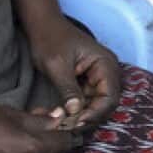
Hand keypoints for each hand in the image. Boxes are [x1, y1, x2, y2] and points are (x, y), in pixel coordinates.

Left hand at [25, 17, 119, 132]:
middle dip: (88, 116)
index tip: (75, 123)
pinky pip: (86, 99)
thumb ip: (68, 89)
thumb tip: (75, 112)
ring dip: (80, 114)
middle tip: (66, 126)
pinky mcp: (87, 80)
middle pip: (106, 102)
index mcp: (105, 64)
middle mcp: (107, 71)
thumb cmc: (50, 40)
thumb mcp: (57, 66)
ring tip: (60, 122)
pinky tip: (59, 114)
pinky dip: (74, 108)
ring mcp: (98, 76)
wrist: (42, 26)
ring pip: (95, 104)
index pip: (110, 96)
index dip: (95, 112)